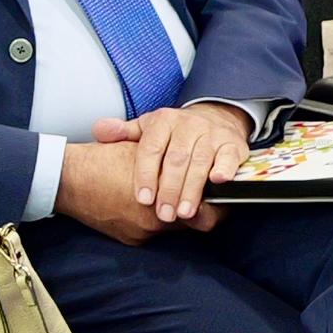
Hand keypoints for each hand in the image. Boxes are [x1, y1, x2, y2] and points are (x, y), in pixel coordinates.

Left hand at [58, 100, 253, 239]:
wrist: (214, 118)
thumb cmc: (174, 133)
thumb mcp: (147, 129)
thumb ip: (122, 133)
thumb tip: (99, 131)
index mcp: (163, 121)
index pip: (151, 149)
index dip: (146, 174)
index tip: (143, 199)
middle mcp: (188, 125)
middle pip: (176, 159)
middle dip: (169, 189)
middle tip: (164, 215)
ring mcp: (212, 134)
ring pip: (200, 162)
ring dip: (192, 189)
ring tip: (184, 213)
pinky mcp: (233, 144)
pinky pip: (229, 156)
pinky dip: (225, 169)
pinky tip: (217, 183)